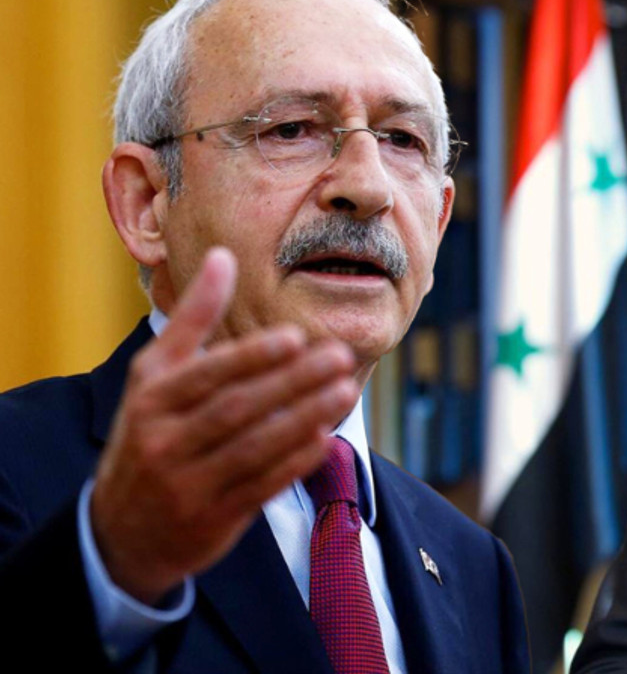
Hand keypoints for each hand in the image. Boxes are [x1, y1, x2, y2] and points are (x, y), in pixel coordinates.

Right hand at [89, 247, 359, 603]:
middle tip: (340, 357)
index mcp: (152, 400)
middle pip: (236, 408)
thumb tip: (223, 255)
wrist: (121, 530)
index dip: (251, 357)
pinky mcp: (213, 519)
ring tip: (346, 391)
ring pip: (254, 448)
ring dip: (304, 418)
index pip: (206, 375)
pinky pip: (261, 487)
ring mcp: (188, 484)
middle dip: (292, 382)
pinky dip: (295, 462)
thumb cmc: (149, 433)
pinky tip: (327, 438)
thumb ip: (193, 318)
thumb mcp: (155, 375)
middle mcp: (164, 441)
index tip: (296, 337)